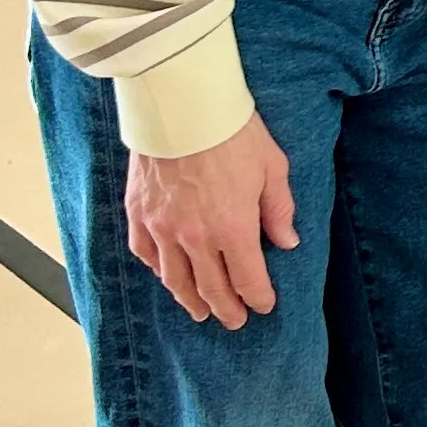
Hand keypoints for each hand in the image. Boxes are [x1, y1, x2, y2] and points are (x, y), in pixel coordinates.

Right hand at [124, 115, 298, 329]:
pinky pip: (145, 253)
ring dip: (189, 300)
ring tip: (200, 312)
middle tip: (234, 321)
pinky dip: (157, 270)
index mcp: (233, 229)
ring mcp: (162, 228)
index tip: (264, 305)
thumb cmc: (233, 132)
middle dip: (226, 308)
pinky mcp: (139, 213)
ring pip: (175, 279)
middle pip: (211, 288)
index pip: (248, 280)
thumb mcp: (272, 167)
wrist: (183, 105)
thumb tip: (287, 242)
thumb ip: (279, 210)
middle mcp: (195, 237)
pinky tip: (166, 276)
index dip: (258, 297)